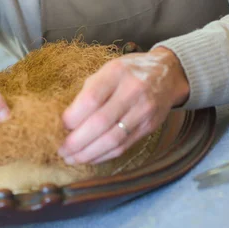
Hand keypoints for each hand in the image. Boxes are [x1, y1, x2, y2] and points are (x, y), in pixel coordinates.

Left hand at [57, 47, 188, 164]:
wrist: (167, 74)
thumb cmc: (130, 71)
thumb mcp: (109, 69)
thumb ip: (90, 90)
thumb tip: (68, 118)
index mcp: (117, 72)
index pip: (92, 99)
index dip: (73, 117)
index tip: (61, 126)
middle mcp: (132, 92)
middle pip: (100, 123)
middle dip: (77, 141)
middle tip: (61, 149)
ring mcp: (143, 111)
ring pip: (112, 139)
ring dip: (88, 153)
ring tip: (71, 158)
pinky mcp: (149, 127)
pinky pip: (123, 146)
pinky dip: (104, 155)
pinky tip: (90, 158)